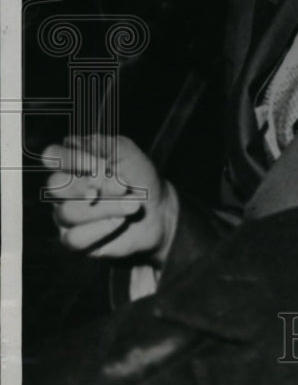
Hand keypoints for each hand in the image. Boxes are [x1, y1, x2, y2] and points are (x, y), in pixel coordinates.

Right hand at [41, 134, 178, 264]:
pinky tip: (120, 222)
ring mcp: (65, 215)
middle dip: (93, 185)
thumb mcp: (126, 152)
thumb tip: (73, 145)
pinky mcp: (74, 240)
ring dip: (105, 207)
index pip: (52, 155)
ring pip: (66, 212)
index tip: (100, 163)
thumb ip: (100, 144)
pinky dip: (100, 229)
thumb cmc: (139, 178)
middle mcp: (64, 188)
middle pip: (55, 185)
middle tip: (123, 186)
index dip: (72, 159)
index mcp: (72, 162)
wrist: (159, 210)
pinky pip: (73, 238)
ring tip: (133, 205)